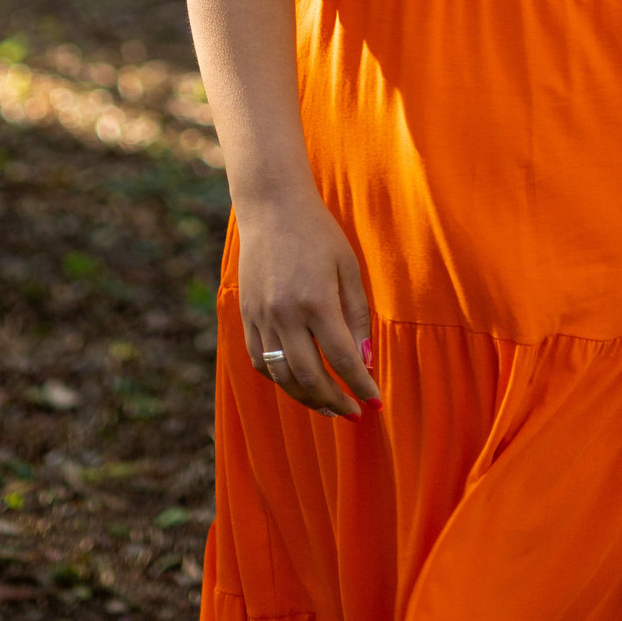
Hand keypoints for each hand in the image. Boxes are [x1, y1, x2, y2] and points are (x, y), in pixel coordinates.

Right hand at [235, 185, 381, 418]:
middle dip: (335, 401)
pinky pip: (260, 361)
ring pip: (282, 376)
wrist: (272, 208)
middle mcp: (285, 315)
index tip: (375, 402)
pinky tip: (296, 384)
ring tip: (328, 408)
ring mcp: (261, 317)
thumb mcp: (348, 268)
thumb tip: (364, 360)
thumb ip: (357, 316)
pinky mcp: (246, 315)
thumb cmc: (319, 234)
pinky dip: (279, 379)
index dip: (360, 386)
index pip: (342, 360)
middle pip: (310, 377)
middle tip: (353, 412)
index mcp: (317, 301)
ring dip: (307, 398)